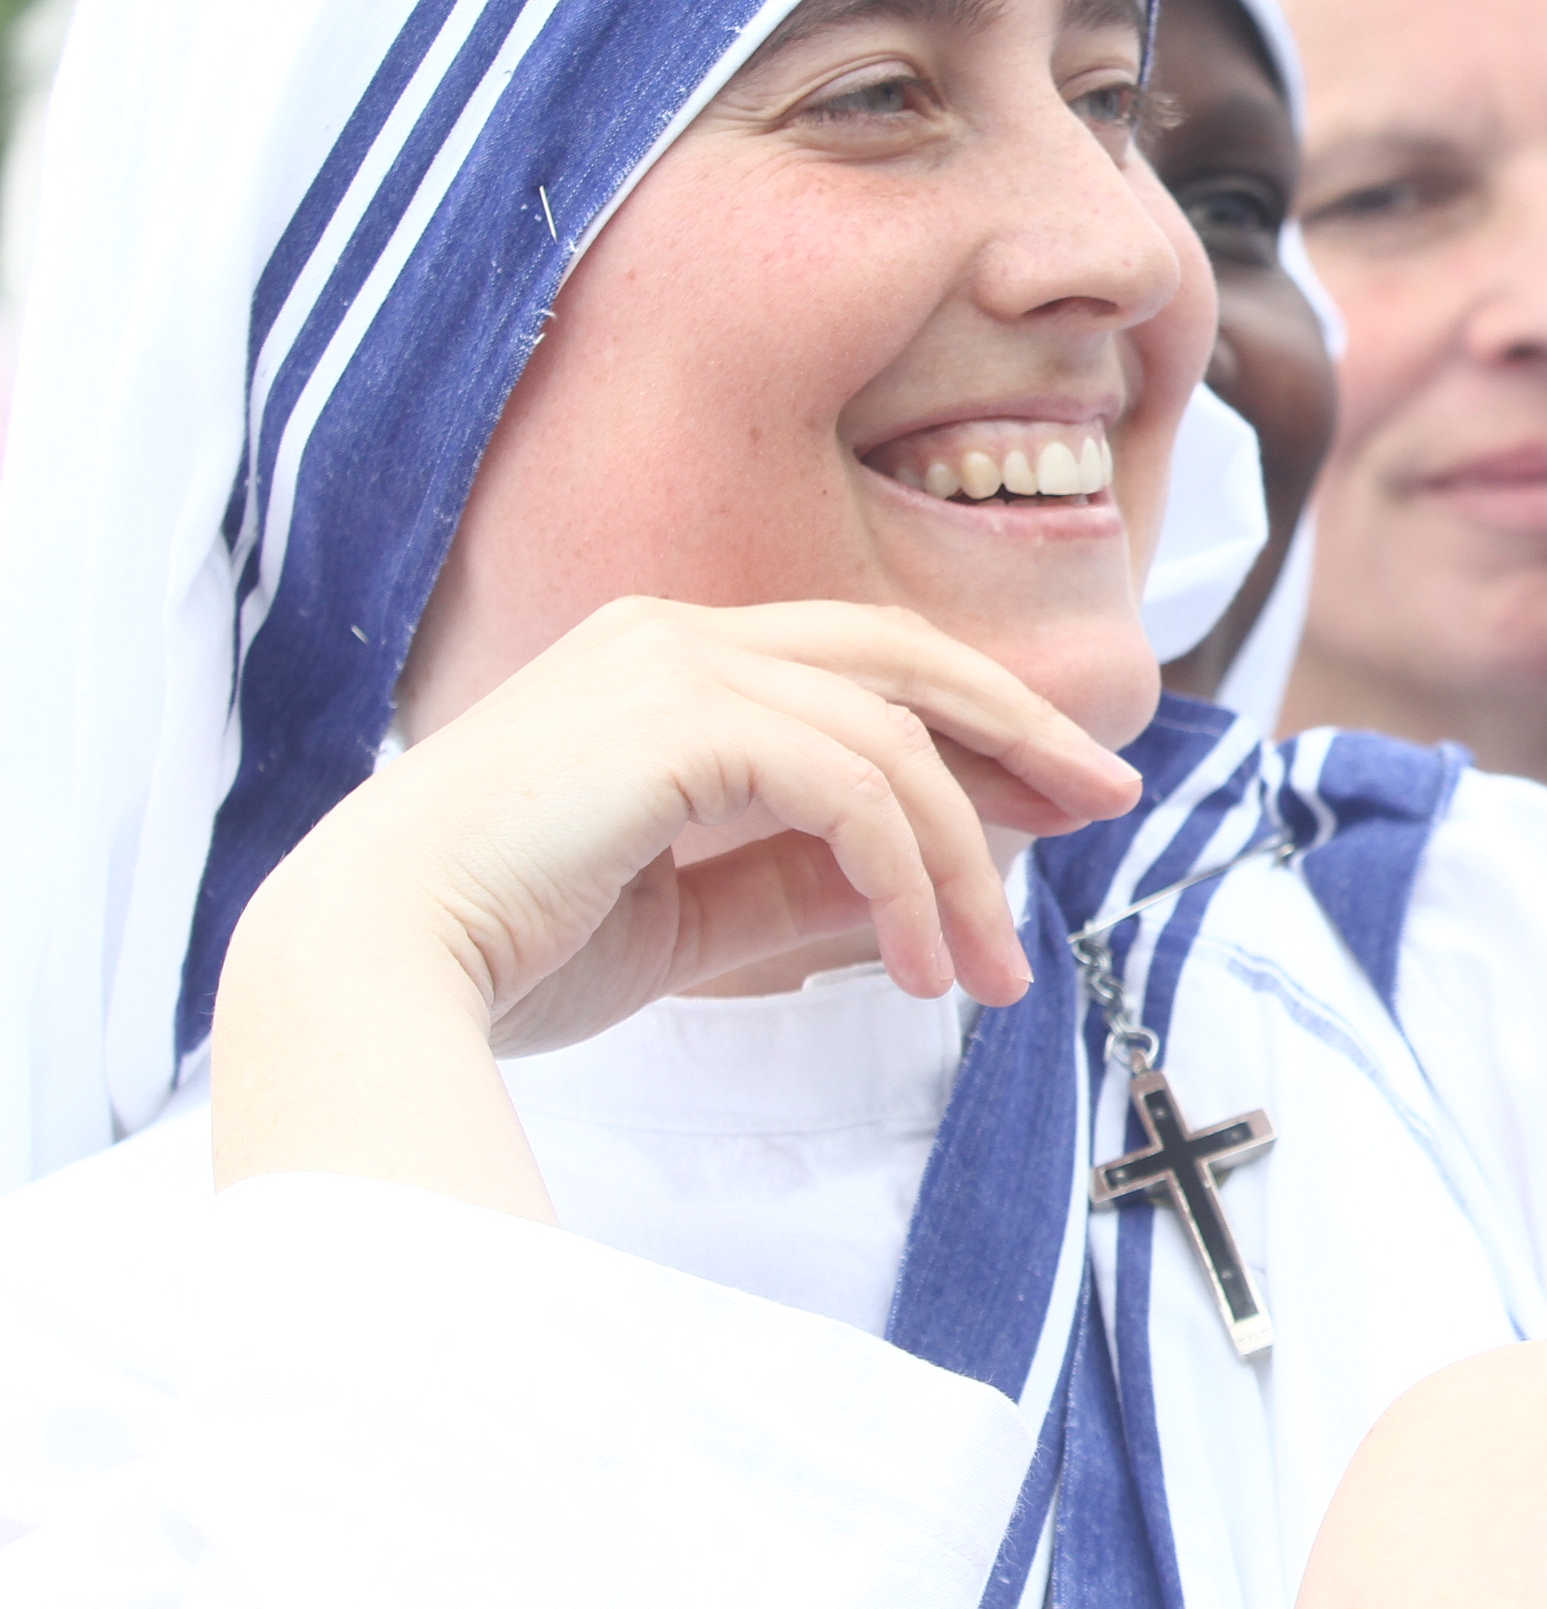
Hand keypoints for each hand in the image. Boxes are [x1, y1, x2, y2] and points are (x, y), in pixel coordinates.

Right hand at [213, 597, 1139, 1214]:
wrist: (373, 974)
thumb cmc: (506, 951)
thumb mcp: (692, 915)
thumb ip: (802, 880)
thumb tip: (922, 881)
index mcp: (665, 660)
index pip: (865, 669)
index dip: (976, 724)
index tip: (1058, 796)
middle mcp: (675, 634)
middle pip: (906, 662)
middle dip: (1023, 732)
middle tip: (1110, 803)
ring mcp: (676, 661)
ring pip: (896, 743)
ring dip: (966, 863)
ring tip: (990, 973)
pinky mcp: (684, 717)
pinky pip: (857, 788)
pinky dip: (910, 875)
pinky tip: (918, 960)